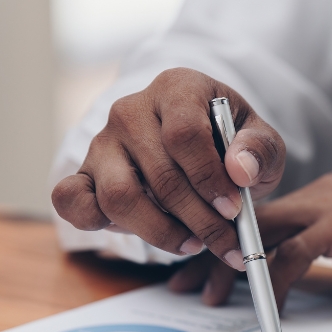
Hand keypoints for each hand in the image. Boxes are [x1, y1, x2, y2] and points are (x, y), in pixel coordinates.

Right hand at [51, 68, 285, 268]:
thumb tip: (240, 171)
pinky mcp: (84, 173)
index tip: (233, 208)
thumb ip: (259, 150)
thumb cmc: (230, 140)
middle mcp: (131, 111)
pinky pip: (70, 200)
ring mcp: (102, 143)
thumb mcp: (261, 139)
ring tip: (193, 242)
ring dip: (160, 231)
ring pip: (118, 196)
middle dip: (198, 219)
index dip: (209, 178)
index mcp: (176, 89)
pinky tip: (137, 232)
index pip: (184, 133)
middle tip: (225, 242)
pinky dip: (96, 223)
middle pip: (159, 175)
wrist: (202, 144)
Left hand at [168, 174, 331, 306]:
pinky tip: (262, 308)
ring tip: (204, 298)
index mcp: (326, 198)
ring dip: (227, 268)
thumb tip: (296, 281)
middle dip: (207, 253)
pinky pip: (291, 256)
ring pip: (260, 233)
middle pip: (246, 221)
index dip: (223, 244)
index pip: (260, 217)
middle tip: (180, 285)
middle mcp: (322, 194)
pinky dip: (270, 283)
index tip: (198, 272)